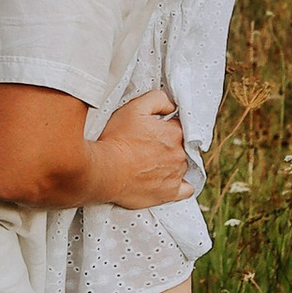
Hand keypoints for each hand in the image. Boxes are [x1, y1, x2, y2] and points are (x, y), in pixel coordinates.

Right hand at [89, 86, 190, 208]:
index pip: (178, 126)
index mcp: (174, 132)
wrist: (104, 170)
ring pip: (182, 165)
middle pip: (181, 146)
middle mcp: (179, 154)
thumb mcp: (134, 108)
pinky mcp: (170, 193)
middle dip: (168, 145)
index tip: (152, 131)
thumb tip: (172, 106)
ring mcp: (176, 175)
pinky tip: (170, 180)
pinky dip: (182, 184)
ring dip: (172, 163)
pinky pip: (187, 190)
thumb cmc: (117, 138)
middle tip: (148, 147)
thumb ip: (158, 99)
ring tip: (151, 163)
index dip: (165, 127)